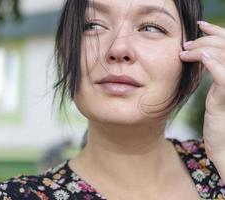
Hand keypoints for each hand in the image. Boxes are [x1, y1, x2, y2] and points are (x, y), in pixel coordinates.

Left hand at [179, 21, 224, 163]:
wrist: (224, 146)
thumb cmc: (219, 120)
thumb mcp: (217, 93)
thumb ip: (215, 74)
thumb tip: (200, 56)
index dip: (217, 31)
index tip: (199, 25)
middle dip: (205, 40)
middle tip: (185, 44)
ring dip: (203, 49)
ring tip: (185, 52)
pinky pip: (223, 76)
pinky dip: (213, 64)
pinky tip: (199, 58)